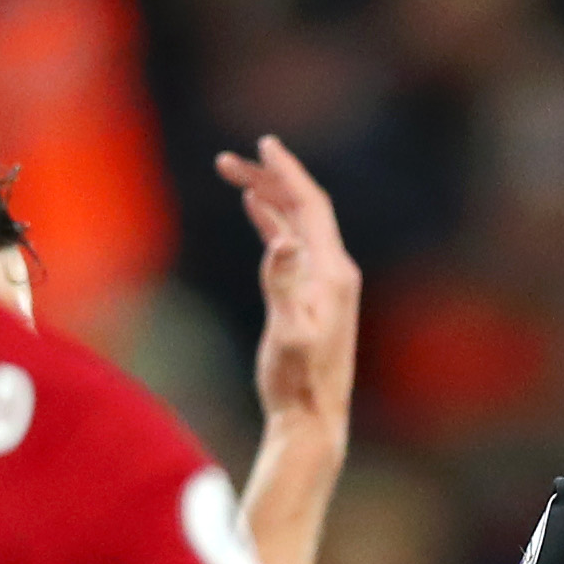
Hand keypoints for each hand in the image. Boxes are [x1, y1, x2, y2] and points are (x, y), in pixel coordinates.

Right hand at [221, 136, 356, 443]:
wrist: (313, 420)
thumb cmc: (297, 382)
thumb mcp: (288, 333)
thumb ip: (284, 285)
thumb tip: (283, 240)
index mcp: (332, 272)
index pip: (311, 206)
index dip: (287, 173)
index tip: (264, 144)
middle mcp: (334, 272)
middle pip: (304, 209)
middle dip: (270, 179)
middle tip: (228, 160)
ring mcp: (326, 284)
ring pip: (297, 225)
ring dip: (268, 199)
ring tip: (233, 175)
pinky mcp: (314, 298)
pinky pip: (295, 246)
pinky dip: (274, 224)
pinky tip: (256, 213)